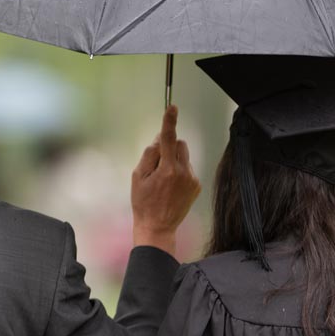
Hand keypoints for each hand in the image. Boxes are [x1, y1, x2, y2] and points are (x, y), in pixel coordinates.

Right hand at [131, 104, 200, 256]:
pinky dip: (179, 172)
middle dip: (168, 148)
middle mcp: (184, 173)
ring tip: (164, 180)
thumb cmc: (144, 203)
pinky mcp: (196, 186)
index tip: (172, 108)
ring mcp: (192, 180)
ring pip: (184, 156)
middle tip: (156, 165)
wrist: (158, 227)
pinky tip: (171, 187)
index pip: (168, 139)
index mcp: (168, 170)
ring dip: (174, 160)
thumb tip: (157, 141)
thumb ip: (149, 156)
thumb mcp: (138, 177)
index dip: (169, 121)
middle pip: (179, 145)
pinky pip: (188, 169)